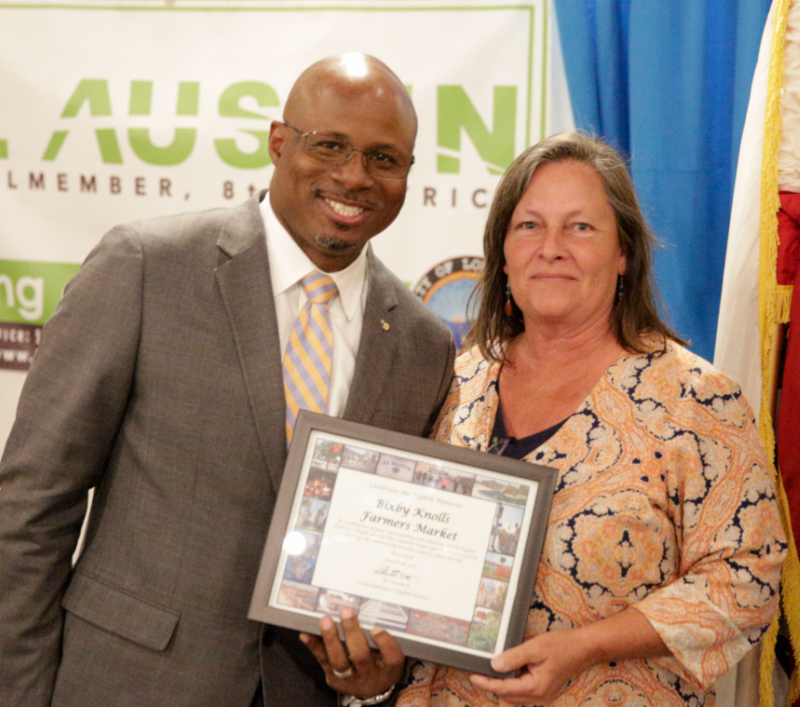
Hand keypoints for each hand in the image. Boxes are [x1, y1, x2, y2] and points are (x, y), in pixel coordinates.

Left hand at [301, 607, 404, 697]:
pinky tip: (306, 634)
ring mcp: (350, 679)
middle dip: (352, 633)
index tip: (376, 628)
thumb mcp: (392, 655)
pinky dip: (314, 646)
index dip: (385, 642)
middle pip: (361, 656)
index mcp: (389, 668)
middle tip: (346, 612)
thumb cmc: (383, 664)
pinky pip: (323, 661)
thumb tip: (373, 612)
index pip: (392, 657)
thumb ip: (387, 638)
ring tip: (325, 620)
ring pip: (339, 661)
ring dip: (331, 639)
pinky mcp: (334, 678)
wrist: (371, 689)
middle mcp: (370, 676)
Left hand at [469, 629, 590, 704]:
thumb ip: (514, 657)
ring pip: (515, 697)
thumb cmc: (560, 646)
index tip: (472, 675)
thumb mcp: (534, 648)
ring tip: (490, 672)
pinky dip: (513, 685)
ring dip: (503, 687)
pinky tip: (509, 672)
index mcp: (536, 688)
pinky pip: (524, 694)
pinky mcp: (545, 692)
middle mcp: (539, 697)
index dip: (486, 683)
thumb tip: (494, 666)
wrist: (582, 648)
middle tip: (479, 672)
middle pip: (508, 696)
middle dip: (492, 686)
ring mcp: (543, 697)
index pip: (504, 689)